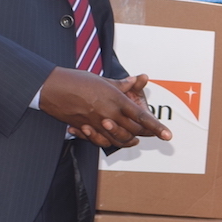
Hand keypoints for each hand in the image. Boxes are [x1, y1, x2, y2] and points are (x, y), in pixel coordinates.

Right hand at [38, 67, 170, 147]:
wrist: (52, 88)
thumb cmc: (77, 80)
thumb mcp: (103, 80)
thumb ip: (121, 85)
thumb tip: (136, 80)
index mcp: (116, 100)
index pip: (141, 117)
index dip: (156, 127)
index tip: (168, 135)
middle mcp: (108, 114)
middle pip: (133, 131)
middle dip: (143, 134)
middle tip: (150, 135)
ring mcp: (96, 123)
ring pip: (118, 139)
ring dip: (128, 141)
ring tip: (134, 140)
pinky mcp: (85, 129)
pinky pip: (101, 141)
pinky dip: (109, 141)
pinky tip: (113, 139)